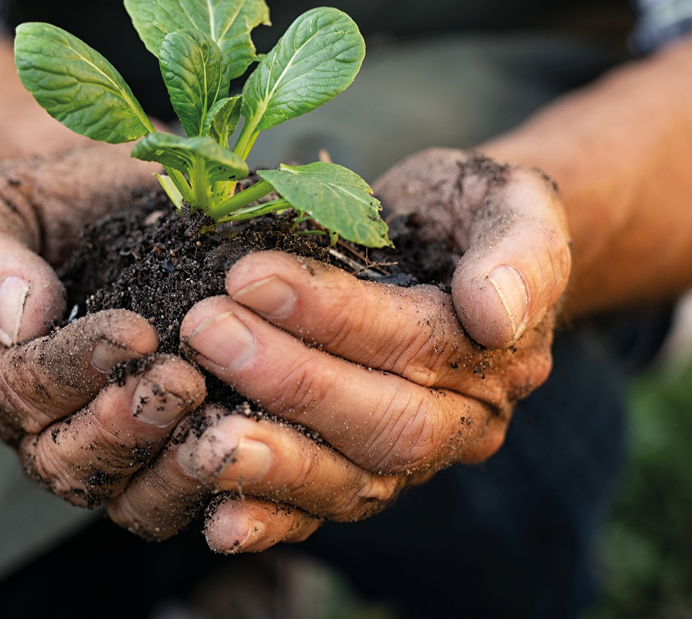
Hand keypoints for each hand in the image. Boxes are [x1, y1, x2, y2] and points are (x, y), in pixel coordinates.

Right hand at [0, 147, 205, 506]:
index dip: (74, 367)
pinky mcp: (162, 458)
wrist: (116, 205)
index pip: (20, 388)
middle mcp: (39, 426)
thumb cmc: (57, 202)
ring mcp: (104, 449)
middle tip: (182, 383)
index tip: (134, 332)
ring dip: (170, 468)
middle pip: (65, 458)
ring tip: (218, 423)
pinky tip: (251, 450)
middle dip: (124, 426)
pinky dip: (210, 486)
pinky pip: (176, 498)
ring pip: (123, 495)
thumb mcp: (2, 204)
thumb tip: (17, 317)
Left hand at [106, 148, 570, 549]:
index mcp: (503, 354)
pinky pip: (324, 509)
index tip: (249, 275)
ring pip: (353, 480)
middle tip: (207, 330)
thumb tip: (496, 315)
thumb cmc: (470, 212)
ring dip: (274, 461)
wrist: (452, 244)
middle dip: (290, 381)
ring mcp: (413, 456)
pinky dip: (272, 519)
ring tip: (200, 435)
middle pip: (384, 423)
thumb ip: (522, 249)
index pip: (417, 343)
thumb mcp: (512, 200)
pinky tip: (218, 522)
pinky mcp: (363, 469)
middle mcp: (465, 420)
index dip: (332, 315)